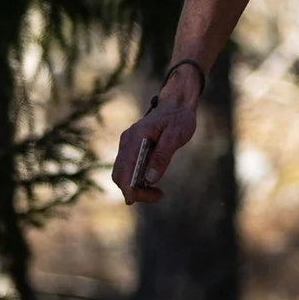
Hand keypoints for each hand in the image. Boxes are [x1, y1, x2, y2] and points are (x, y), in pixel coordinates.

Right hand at [113, 67, 203, 203]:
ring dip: (135, 186)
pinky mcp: (131, 147)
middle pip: (120, 175)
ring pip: (122, 173)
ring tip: (157, 191)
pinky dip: (136, 179)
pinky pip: (127, 167)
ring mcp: (127, 144)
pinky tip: (152, 181)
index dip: (133, 189)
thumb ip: (162, 156)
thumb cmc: (178, 118)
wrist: (176, 104)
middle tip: (158, 194)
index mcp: (135, 138)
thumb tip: (151, 178)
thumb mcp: (176, 136)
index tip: (153, 195)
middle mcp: (126, 142)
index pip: (125, 171)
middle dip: (135, 191)